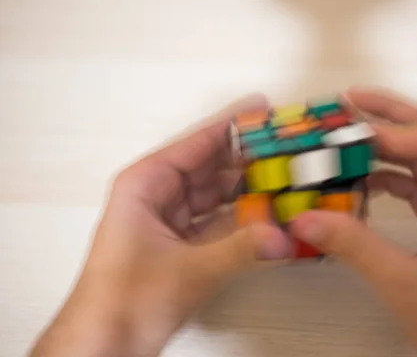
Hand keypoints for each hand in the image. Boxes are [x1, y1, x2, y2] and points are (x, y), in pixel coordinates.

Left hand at [29, 94, 289, 356]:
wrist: (106, 343)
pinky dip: (244, 218)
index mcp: (145, 184)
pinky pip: (220, 220)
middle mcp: (158, 196)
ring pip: (218, 194)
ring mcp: (172, 220)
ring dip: (250, 190)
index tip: (261, 110)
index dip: (232, 125)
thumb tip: (280, 233)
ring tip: (284, 180)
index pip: (196, 143)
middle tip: (283, 150)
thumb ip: (241, 248)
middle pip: (211, 166)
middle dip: (248, 159)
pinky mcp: (184, 243)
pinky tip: (269, 215)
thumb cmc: (120, 301)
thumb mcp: (188, 270)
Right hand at [291, 89, 416, 356]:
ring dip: (387, 144)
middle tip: (347, 102)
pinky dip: (389, 176)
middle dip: (391, 117)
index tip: (352, 134)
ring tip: (345, 137)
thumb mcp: (403, 283)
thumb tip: (302, 218)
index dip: (397, 129)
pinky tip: (360, 180)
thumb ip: (354, 246)